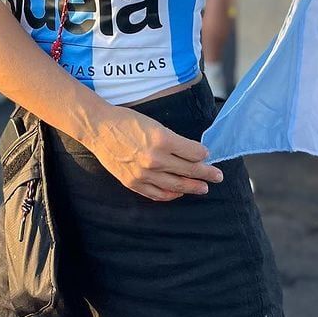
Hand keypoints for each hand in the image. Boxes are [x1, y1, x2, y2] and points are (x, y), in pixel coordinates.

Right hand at [87, 105, 222, 201]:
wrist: (99, 129)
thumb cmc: (127, 121)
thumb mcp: (154, 124)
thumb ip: (174, 140)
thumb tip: (193, 152)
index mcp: (162, 139)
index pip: (193, 152)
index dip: (203, 154)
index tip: (208, 155)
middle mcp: (155, 159)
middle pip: (189, 170)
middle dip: (206, 173)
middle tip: (218, 176)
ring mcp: (144, 174)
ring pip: (176, 185)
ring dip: (193, 187)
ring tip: (204, 188)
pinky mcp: (134, 183)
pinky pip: (157, 194)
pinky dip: (171, 195)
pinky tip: (179, 193)